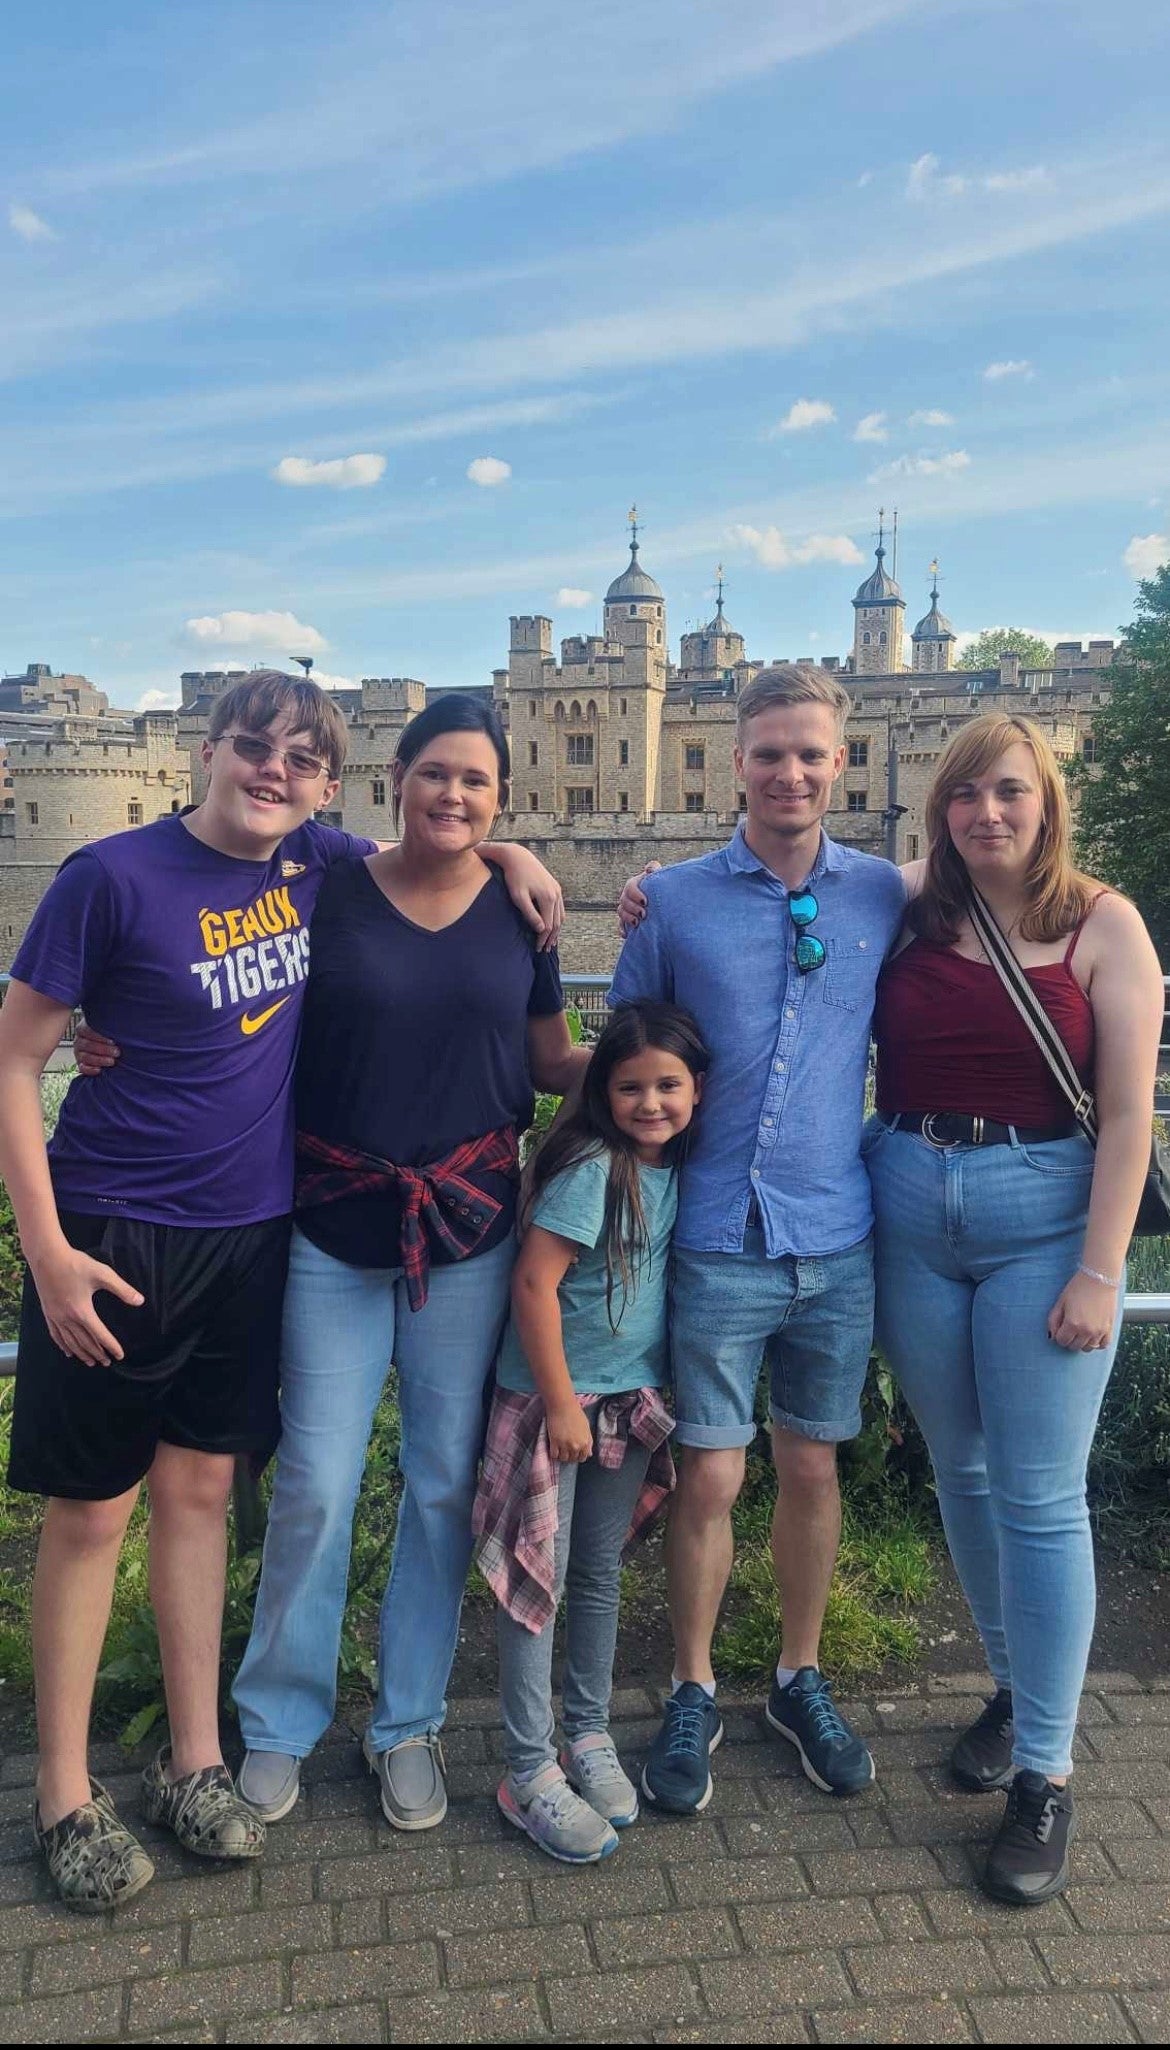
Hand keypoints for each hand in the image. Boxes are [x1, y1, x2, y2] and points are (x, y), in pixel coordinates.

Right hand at [30, 1244, 143, 1367]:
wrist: (47, 1256)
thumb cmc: (76, 1264)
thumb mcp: (103, 1274)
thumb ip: (122, 1289)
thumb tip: (140, 1301)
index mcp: (82, 1311)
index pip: (100, 1335)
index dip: (111, 1346)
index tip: (120, 1355)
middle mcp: (68, 1319)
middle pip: (84, 1342)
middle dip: (97, 1354)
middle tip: (107, 1362)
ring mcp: (56, 1317)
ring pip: (70, 1342)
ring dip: (82, 1354)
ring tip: (91, 1362)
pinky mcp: (48, 1313)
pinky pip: (56, 1335)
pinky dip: (64, 1346)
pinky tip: (68, 1352)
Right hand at [73, 1022, 119, 1076]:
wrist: (110, 1047)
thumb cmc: (111, 1035)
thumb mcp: (110, 1028)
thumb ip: (111, 1027)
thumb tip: (121, 1023)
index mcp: (82, 1028)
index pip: (87, 1030)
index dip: (99, 1036)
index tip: (112, 1041)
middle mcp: (79, 1041)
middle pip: (87, 1045)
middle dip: (103, 1049)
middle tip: (117, 1052)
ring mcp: (78, 1053)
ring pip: (85, 1057)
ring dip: (99, 1060)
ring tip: (112, 1061)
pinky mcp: (81, 1064)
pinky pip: (82, 1068)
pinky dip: (90, 1070)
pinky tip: (100, 1070)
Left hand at [496, 847, 564, 950]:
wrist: (517, 857)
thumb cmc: (514, 877)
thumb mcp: (519, 897)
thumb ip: (530, 914)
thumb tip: (541, 929)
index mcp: (548, 898)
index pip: (549, 925)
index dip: (543, 939)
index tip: (537, 948)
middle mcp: (556, 894)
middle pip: (558, 922)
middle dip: (551, 937)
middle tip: (545, 949)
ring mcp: (557, 890)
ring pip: (561, 915)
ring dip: (556, 930)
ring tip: (551, 941)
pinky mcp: (555, 886)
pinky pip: (559, 907)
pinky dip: (557, 919)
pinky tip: (552, 924)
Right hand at [545, 1399, 593, 1462]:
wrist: (563, 1406)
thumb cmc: (576, 1414)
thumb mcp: (586, 1428)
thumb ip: (589, 1442)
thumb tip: (589, 1454)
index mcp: (585, 1443)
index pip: (583, 1458)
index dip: (578, 1455)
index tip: (574, 1452)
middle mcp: (576, 1446)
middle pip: (572, 1459)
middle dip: (570, 1455)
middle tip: (566, 1448)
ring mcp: (564, 1445)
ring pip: (563, 1458)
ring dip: (561, 1455)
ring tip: (560, 1448)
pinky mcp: (554, 1442)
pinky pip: (553, 1455)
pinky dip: (553, 1453)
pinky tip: (554, 1447)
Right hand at [617, 862, 659, 935]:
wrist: (666, 904)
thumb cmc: (663, 887)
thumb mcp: (660, 876)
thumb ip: (654, 869)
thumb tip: (650, 869)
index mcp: (635, 884)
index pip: (630, 887)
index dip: (635, 894)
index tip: (645, 902)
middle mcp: (629, 895)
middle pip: (624, 901)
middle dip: (632, 908)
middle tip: (644, 914)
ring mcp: (627, 908)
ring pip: (621, 912)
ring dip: (627, 918)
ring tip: (637, 923)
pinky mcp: (627, 920)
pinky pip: (621, 924)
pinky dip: (622, 929)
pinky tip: (626, 934)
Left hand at [1048, 1270, 1116, 1351]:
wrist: (1100, 1278)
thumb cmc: (1078, 1287)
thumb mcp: (1060, 1302)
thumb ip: (1053, 1320)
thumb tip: (1052, 1335)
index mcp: (1072, 1324)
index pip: (1062, 1341)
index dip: (1059, 1335)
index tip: (1061, 1328)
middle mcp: (1086, 1331)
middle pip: (1074, 1346)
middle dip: (1069, 1339)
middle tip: (1070, 1328)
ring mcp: (1099, 1331)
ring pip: (1088, 1348)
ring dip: (1082, 1342)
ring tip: (1081, 1330)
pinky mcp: (1109, 1328)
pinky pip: (1103, 1345)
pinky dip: (1097, 1343)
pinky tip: (1093, 1334)